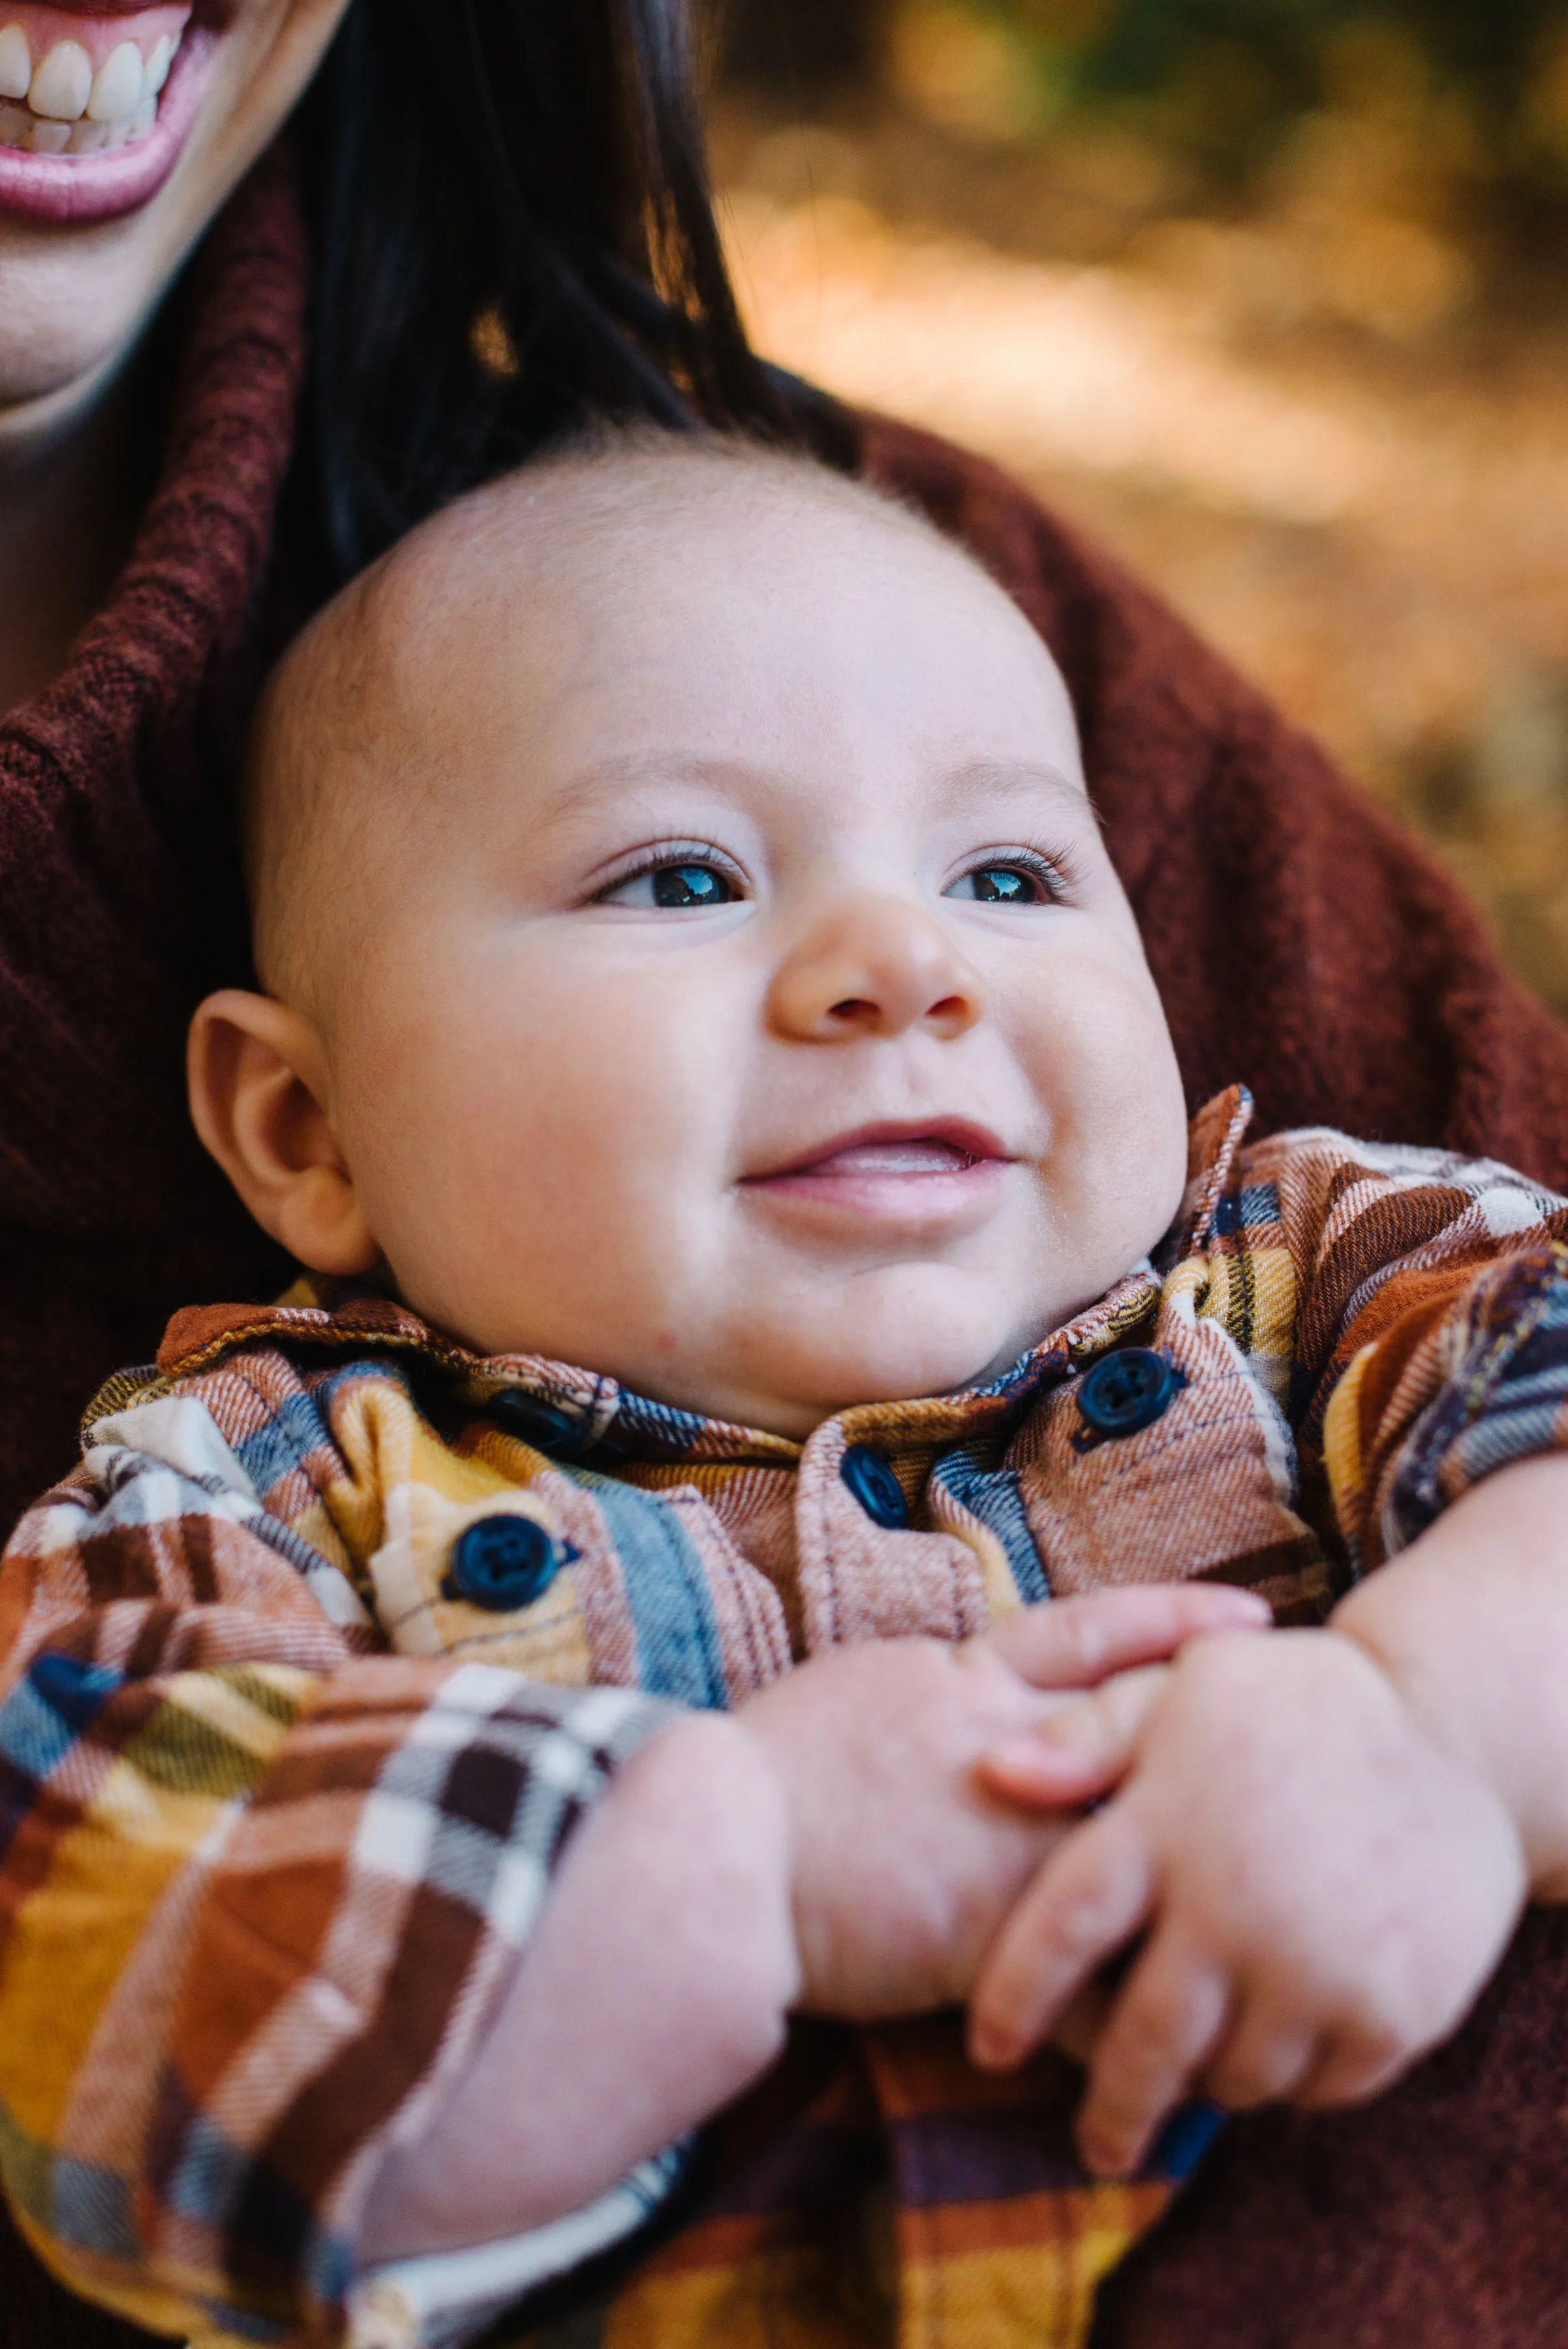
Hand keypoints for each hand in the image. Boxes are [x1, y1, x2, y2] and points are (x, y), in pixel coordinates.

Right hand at [740, 1581, 1266, 2020]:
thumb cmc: (759, 1771)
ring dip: (1201, 1891)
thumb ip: (932, 1696)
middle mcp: (1009, 1751)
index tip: (1251, 1625)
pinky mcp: (995, 1934)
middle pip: (1142, 1739)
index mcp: (964, 1683)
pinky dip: (1130, 2014)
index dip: (1173, 1626)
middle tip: (1308, 1746)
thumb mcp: (854, 1697)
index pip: (1089, 1636)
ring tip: (1280, 1918)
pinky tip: (1181, 2051)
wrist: (712, 1848)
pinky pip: (1088, 1978)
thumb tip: (973, 1694)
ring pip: (1137, 1859)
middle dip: (1222, 1745)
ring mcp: (1012, 1841)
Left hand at [968, 1625, 1525, 2178]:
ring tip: (1199, 2072)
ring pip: (1231, 2075)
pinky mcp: (1390, 2008)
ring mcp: (1315, 1965)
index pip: (1060, 1932)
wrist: (1456, 1733)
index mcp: (1167, 1825)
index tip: (988, 2049)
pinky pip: (1316, 2087)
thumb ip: (1088, 1736)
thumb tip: (989, 1772)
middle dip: (1111, 2107)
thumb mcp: (1185, 1690)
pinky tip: (1282, 2044)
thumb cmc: (1297, 1703)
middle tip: (1096, 2144)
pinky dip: (1290, 2081)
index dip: (1013, 2000)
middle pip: (1143, 2043)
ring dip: (1207, 2082)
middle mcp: (1234, 1906)